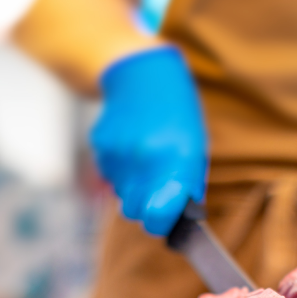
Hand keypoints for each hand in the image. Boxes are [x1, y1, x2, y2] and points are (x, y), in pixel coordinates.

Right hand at [90, 47, 207, 235]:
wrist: (143, 73)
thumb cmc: (178, 114)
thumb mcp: (195, 147)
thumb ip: (186, 185)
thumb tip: (176, 220)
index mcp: (177, 159)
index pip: (159, 215)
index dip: (160, 224)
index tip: (163, 221)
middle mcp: (146, 159)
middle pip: (135, 212)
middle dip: (146, 209)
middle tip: (156, 192)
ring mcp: (120, 154)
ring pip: (122, 195)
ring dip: (134, 188)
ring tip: (146, 160)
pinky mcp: (101, 148)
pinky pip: (110, 176)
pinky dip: (121, 170)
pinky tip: (131, 146)